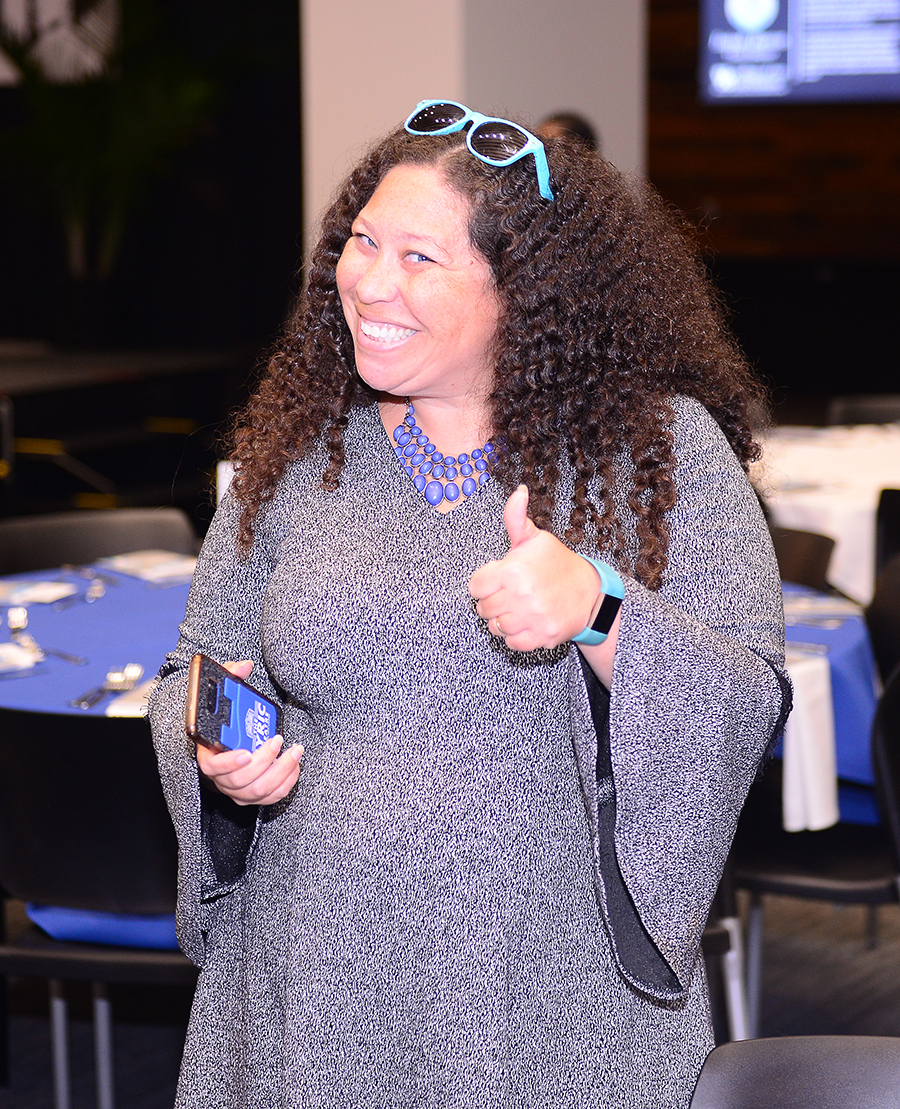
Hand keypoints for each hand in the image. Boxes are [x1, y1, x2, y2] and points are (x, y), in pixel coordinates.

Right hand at [194, 660, 302, 805]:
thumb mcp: (222, 694)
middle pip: (240, 780)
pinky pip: (269, 797)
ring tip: (295, 752)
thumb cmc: (222, 719)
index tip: (246, 752)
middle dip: (264, 761)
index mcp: (207, 753)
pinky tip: (295, 766)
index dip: (228, 763)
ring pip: (258, 791)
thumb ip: (229, 676)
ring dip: (280, 772)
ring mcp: (235, 788)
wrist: (222, 740)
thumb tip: (245, 666)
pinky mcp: (251, 795)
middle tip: (278, 740)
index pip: (211, 766)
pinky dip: (285, 784)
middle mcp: (219, 776)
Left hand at [468, 485, 603, 652]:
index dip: (484, 583)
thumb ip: (516, 518)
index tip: (498, 580)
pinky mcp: (542, 636)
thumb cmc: (557, 563)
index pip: (475, 586)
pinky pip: (512, 643)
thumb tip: (517, 491)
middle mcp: (521, 596)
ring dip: (504, 619)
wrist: (591, 592)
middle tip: (511, 594)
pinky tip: (526, 622)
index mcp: (513, 570)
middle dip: (493, 602)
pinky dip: (516, 636)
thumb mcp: (535, 539)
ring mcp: (532, 618)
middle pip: (483, 608)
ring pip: (496, 627)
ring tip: (518, 608)